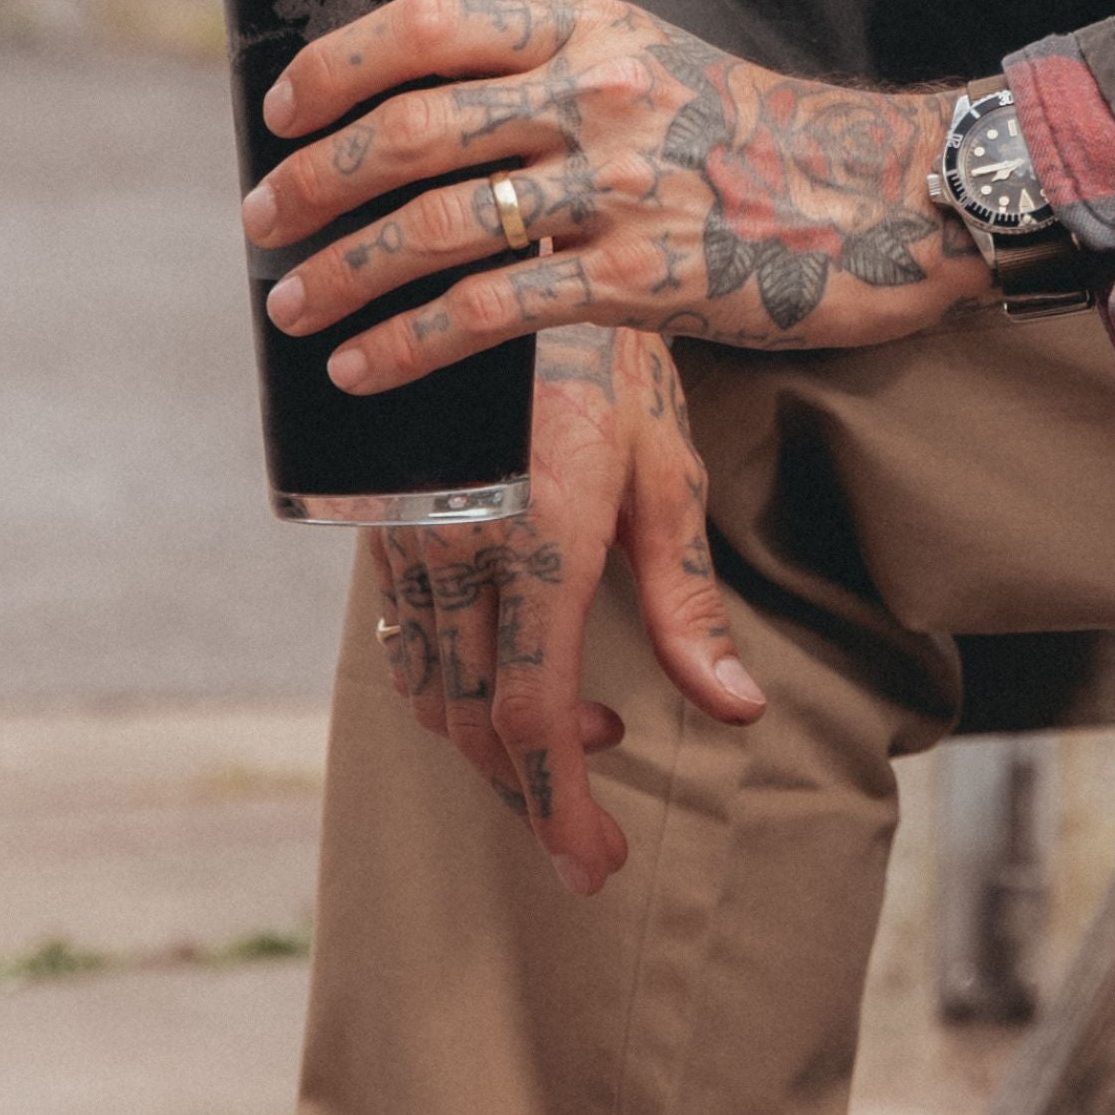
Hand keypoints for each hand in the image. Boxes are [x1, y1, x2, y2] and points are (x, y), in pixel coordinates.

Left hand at [245, 0, 994, 394]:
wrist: (897, 199)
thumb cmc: (775, 144)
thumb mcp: (666, 65)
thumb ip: (572, 73)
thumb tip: (462, 107)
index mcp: (593, 29)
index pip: (430, 22)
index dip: (335, 67)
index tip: (279, 113)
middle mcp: (595, 93)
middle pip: (409, 128)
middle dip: (310, 182)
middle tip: (260, 223)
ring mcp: (617, 186)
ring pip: (434, 224)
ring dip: (340, 270)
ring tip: (292, 307)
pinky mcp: (642, 277)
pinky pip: (494, 311)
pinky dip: (409, 344)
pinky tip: (364, 370)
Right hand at [370, 325, 757, 894]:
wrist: (484, 246)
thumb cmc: (602, 352)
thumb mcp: (669, 473)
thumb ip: (689, 601)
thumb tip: (735, 710)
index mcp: (535, 543)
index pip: (533, 718)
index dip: (562, 808)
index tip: (596, 867)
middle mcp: (453, 548)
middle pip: (471, 723)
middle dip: (531, 791)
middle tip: (591, 826)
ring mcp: (404, 534)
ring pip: (425, 688)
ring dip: (494, 739)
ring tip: (583, 729)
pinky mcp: (380, 516)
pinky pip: (402, 635)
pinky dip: (455, 682)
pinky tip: (520, 664)